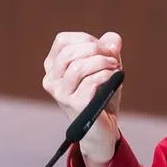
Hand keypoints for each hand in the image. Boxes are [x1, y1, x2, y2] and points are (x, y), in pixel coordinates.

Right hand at [42, 31, 123, 166]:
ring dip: (103, 62)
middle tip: (113, 57)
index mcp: (52, 67)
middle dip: (97, 49)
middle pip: (70, 52)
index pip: (63, 41)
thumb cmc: (101, 93)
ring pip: (79, 67)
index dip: (86, 39)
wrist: (102, 127)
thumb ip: (109, 47)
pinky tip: (115, 78)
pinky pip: (91, 82)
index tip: (103, 48)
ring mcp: (61, 94)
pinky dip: (107, 75)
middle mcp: (51, 80)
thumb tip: (112, 40)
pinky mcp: (75, 105)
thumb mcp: (106, 65)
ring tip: (116, 67)